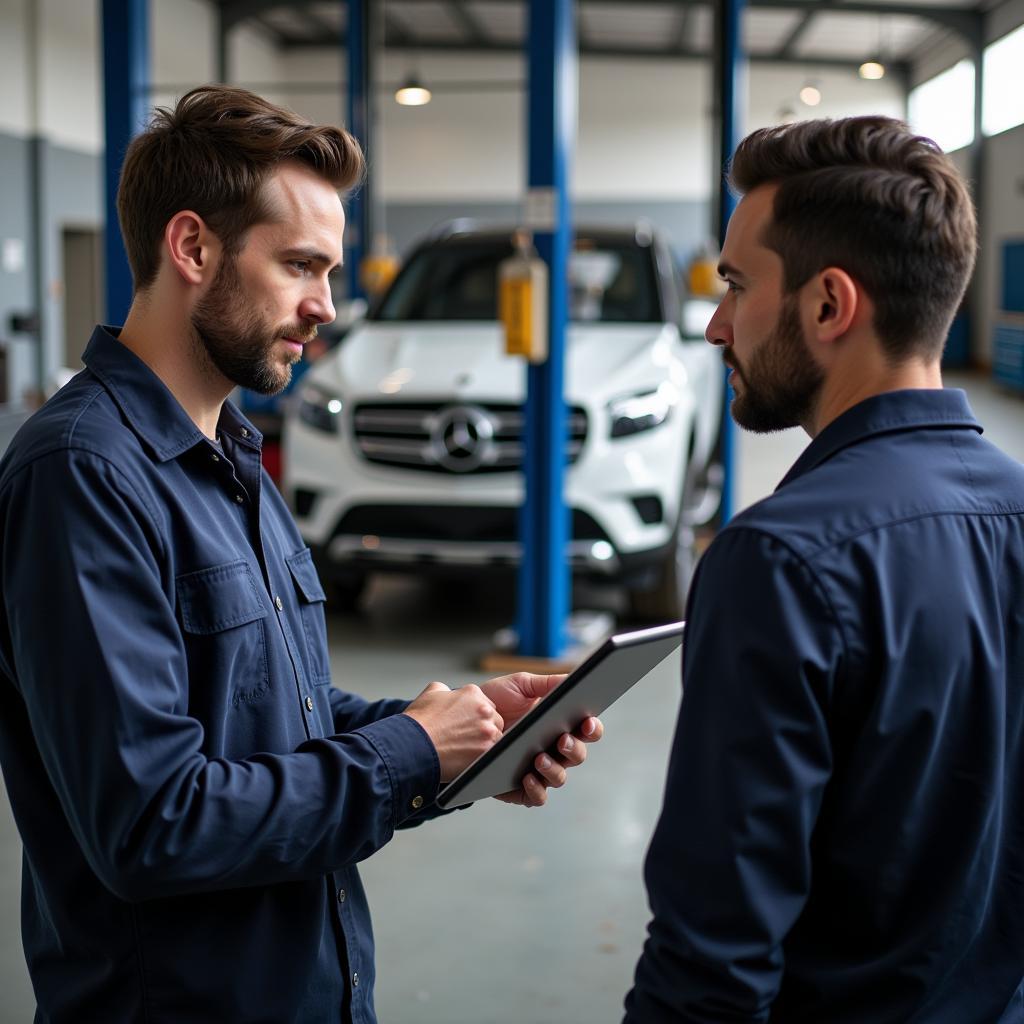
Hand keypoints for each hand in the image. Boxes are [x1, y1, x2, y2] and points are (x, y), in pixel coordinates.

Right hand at [403, 681, 503, 781]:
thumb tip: (448, 693)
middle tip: (467, 738)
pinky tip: (468, 758)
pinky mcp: (486, 751)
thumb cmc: (419, 722)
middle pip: (495, 720)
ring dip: (485, 743)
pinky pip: (493, 753)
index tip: (467, 725)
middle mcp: (483, 710)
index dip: (476, 716)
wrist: (411, 745)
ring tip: (466, 749)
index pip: (485, 704)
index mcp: (472, 693)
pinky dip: (483, 756)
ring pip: (496, 737)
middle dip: (484, 728)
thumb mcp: (430, 693)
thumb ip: (445, 689)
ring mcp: (487, 731)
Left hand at [479, 672, 603, 807]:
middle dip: (574, 748)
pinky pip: (536, 796)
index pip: (586, 730)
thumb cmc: (496, 701)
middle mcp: (553, 750)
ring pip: (559, 777)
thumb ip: (547, 683)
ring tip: (539, 758)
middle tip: (562, 739)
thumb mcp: (521, 686)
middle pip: (577, 755)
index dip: (592, 728)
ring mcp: (538, 770)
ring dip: (554, 769)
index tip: (587, 722)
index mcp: (559, 725)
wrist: (464, 719)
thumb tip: (572, 679)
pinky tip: (526, 776)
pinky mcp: (520, 788)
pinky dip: (536, 789)